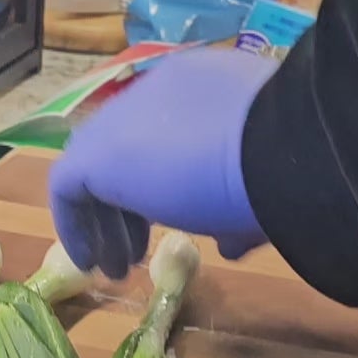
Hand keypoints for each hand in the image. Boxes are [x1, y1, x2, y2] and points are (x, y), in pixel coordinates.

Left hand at [49, 46, 278, 279]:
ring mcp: (126, 116)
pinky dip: (75, 225)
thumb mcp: (261, 190)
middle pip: (125, 149)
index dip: (159, 185)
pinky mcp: (98, 151)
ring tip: (115, 267)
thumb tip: (228, 246)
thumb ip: (235, 214)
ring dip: (103, 220)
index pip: (165, 135)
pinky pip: (68, 186)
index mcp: (202, 90)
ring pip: (95, 167)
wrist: (286, 148)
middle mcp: (159, 92)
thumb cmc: (289, 168)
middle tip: (135, 252)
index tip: (164, 228)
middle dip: (125, 205)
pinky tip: (89, 261)